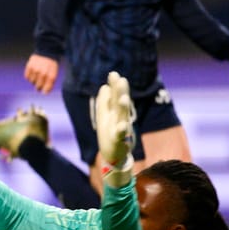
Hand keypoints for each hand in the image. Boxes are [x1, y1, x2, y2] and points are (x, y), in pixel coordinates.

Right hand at [24, 54, 58, 93]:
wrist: (46, 52)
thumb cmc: (50, 65)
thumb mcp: (54, 74)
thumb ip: (50, 84)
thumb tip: (44, 93)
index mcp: (50, 76)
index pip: (45, 90)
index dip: (44, 92)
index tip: (44, 91)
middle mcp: (43, 73)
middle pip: (38, 87)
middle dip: (39, 87)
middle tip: (40, 83)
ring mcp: (35, 70)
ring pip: (32, 82)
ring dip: (34, 81)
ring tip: (37, 76)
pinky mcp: (29, 67)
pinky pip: (27, 77)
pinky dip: (29, 77)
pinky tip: (33, 73)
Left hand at [94, 71, 134, 185]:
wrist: (114, 155)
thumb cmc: (110, 133)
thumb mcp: (106, 116)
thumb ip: (105, 101)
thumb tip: (104, 87)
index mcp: (114, 112)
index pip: (115, 96)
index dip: (115, 86)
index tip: (113, 73)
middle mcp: (119, 118)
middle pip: (120, 103)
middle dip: (121, 92)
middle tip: (121, 80)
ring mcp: (121, 128)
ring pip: (123, 117)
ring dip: (124, 108)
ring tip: (124, 99)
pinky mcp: (119, 140)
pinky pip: (120, 135)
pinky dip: (121, 130)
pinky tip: (122, 126)